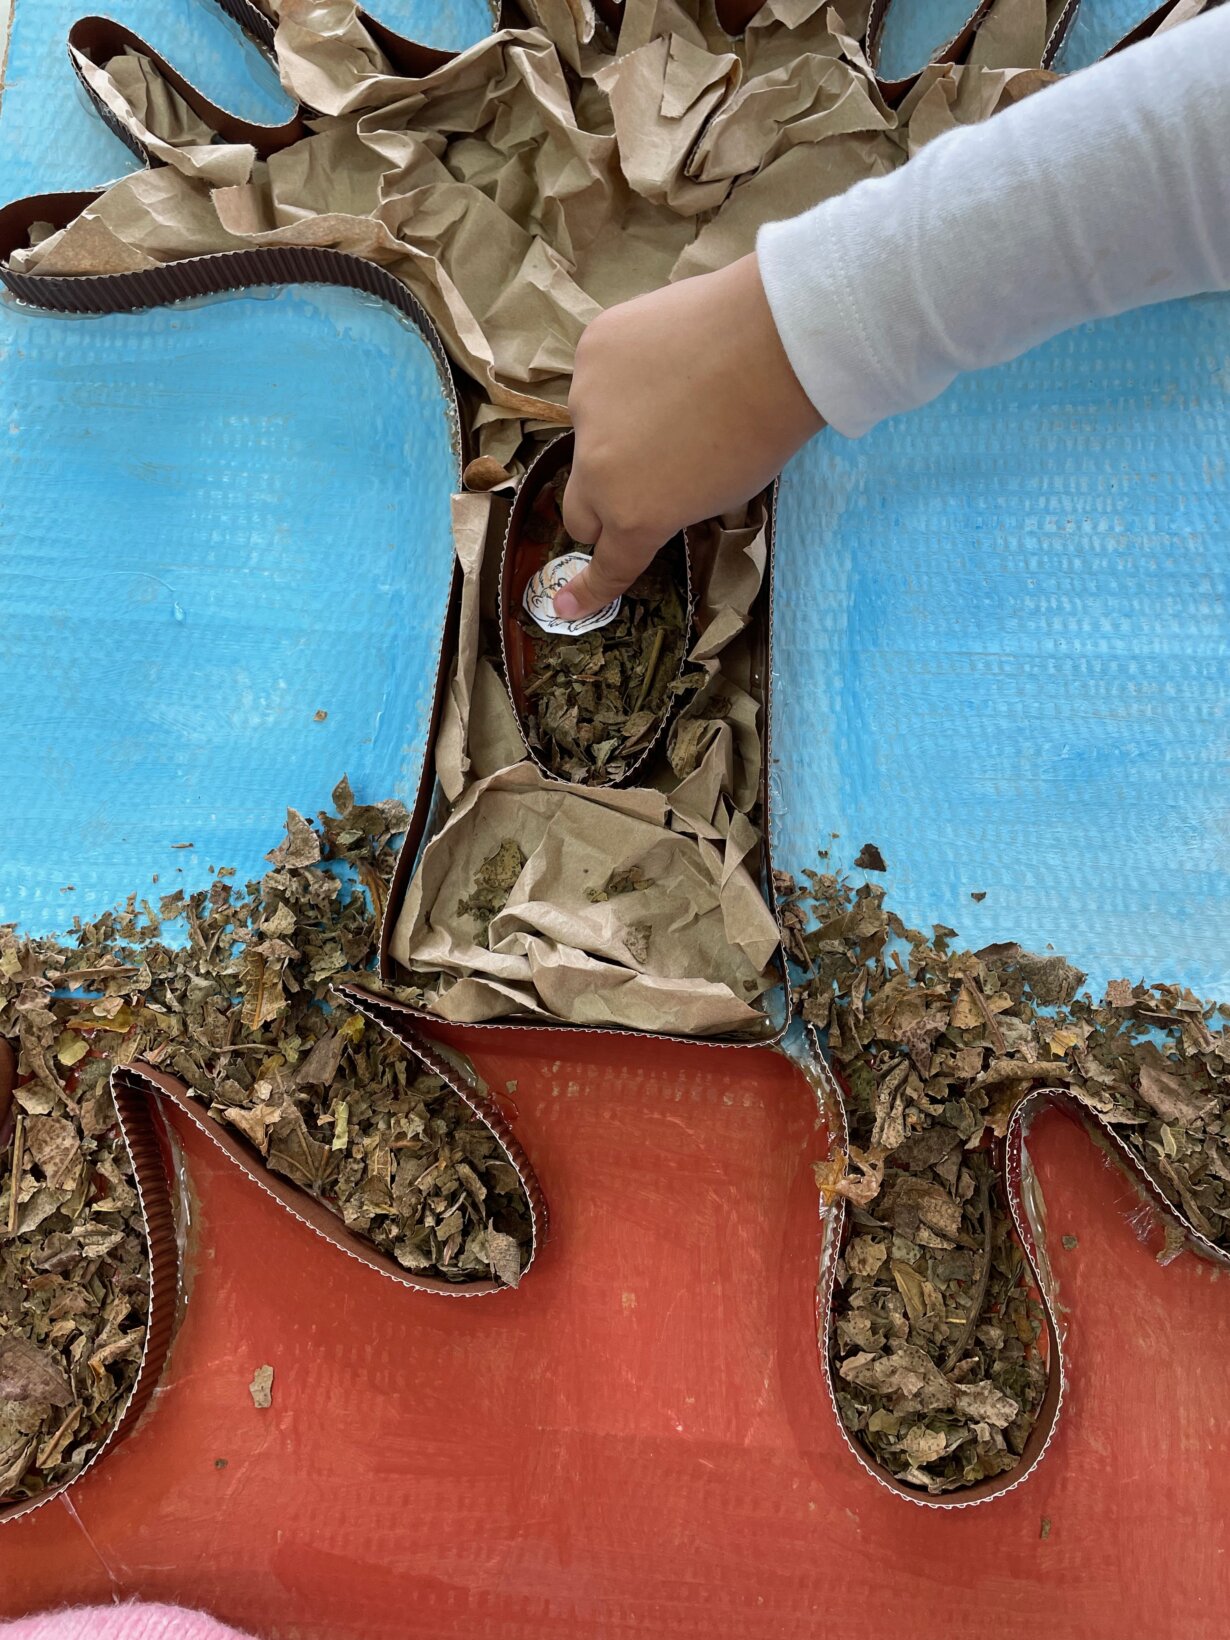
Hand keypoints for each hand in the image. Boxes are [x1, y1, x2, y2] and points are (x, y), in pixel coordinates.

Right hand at [554, 251, 823, 620]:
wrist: (773, 342)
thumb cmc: (765, 429)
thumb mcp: (721, 495)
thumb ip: (668, 506)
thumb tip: (646, 495)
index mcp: (637, 516)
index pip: (606, 564)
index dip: (588, 589)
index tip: (565, 605)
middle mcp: (598, 469)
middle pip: (579, 508)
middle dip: (603, 504)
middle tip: (643, 475)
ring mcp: (586, 406)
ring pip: (588, 432)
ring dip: (615, 428)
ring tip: (674, 394)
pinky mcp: (591, 352)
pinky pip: (597, 375)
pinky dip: (623, 374)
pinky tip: (667, 354)